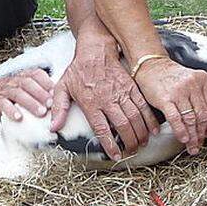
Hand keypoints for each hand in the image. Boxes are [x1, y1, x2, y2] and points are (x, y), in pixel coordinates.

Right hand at [0, 68, 53, 120]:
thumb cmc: (13, 92)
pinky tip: (19, 117)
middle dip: (41, 93)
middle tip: (50, 104)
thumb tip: (60, 101)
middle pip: (28, 84)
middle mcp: (15, 81)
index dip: (46, 82)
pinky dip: (11, 110)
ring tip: (40, 112)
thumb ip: (39, 91)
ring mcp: (6, 90)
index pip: (36, 74)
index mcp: (24, 76)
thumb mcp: (25, 86)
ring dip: (30, 103)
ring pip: (18, 93)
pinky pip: (3, 104)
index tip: (55, 91)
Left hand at [51, 41, 159, 161]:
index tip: (116, 155)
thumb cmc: (78, 70)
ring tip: (143, 143)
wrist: (95, 49)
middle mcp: (108, 99)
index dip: (110, 144)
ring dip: (141, 132)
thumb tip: (54, 127)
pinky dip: (149, 118)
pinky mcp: (131, 86)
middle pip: (123, 125)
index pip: (102, 129)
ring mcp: (121, 92)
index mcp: (91, 102)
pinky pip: (142, 105)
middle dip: (130, 141)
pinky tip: (152, 128)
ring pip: (135, 116)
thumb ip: (59, 109)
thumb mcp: (62, 88)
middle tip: (132, 151)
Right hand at [135, 58, 206, 154]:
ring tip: (192, 146)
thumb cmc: (170, 75)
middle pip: (202, 115)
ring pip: (191, 119)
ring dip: (192, 136)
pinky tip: (183, 138)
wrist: (151, 67)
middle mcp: (192, 84)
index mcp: (202, 80)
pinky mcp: (165, 98)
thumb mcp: (192, 80)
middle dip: (202, 133)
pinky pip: (176, 119)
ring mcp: (179, 91)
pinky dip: (181, 131)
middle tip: (199, 143)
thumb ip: (203, 94)